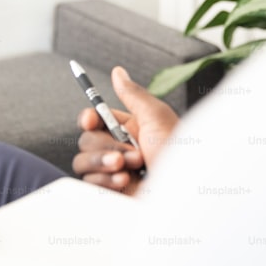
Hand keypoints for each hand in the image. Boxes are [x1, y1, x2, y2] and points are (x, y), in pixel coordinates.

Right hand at [71, 66, 179, 194]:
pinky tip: (126, 183)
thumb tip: (117, 71)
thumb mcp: (157, 118)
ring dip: (104, 163)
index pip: (96, 119)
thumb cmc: (177, 155)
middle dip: (106, 146)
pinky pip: (88, 182)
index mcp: (130, 129)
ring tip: (129, 169)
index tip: (90, 121)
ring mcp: (114, 172)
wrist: (182, 195)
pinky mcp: (110, 191)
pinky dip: (105, 181)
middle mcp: (120, 149)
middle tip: (132, 155)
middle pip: (86, 139)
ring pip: (83, 161)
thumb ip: (133, 94)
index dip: (88, 118)